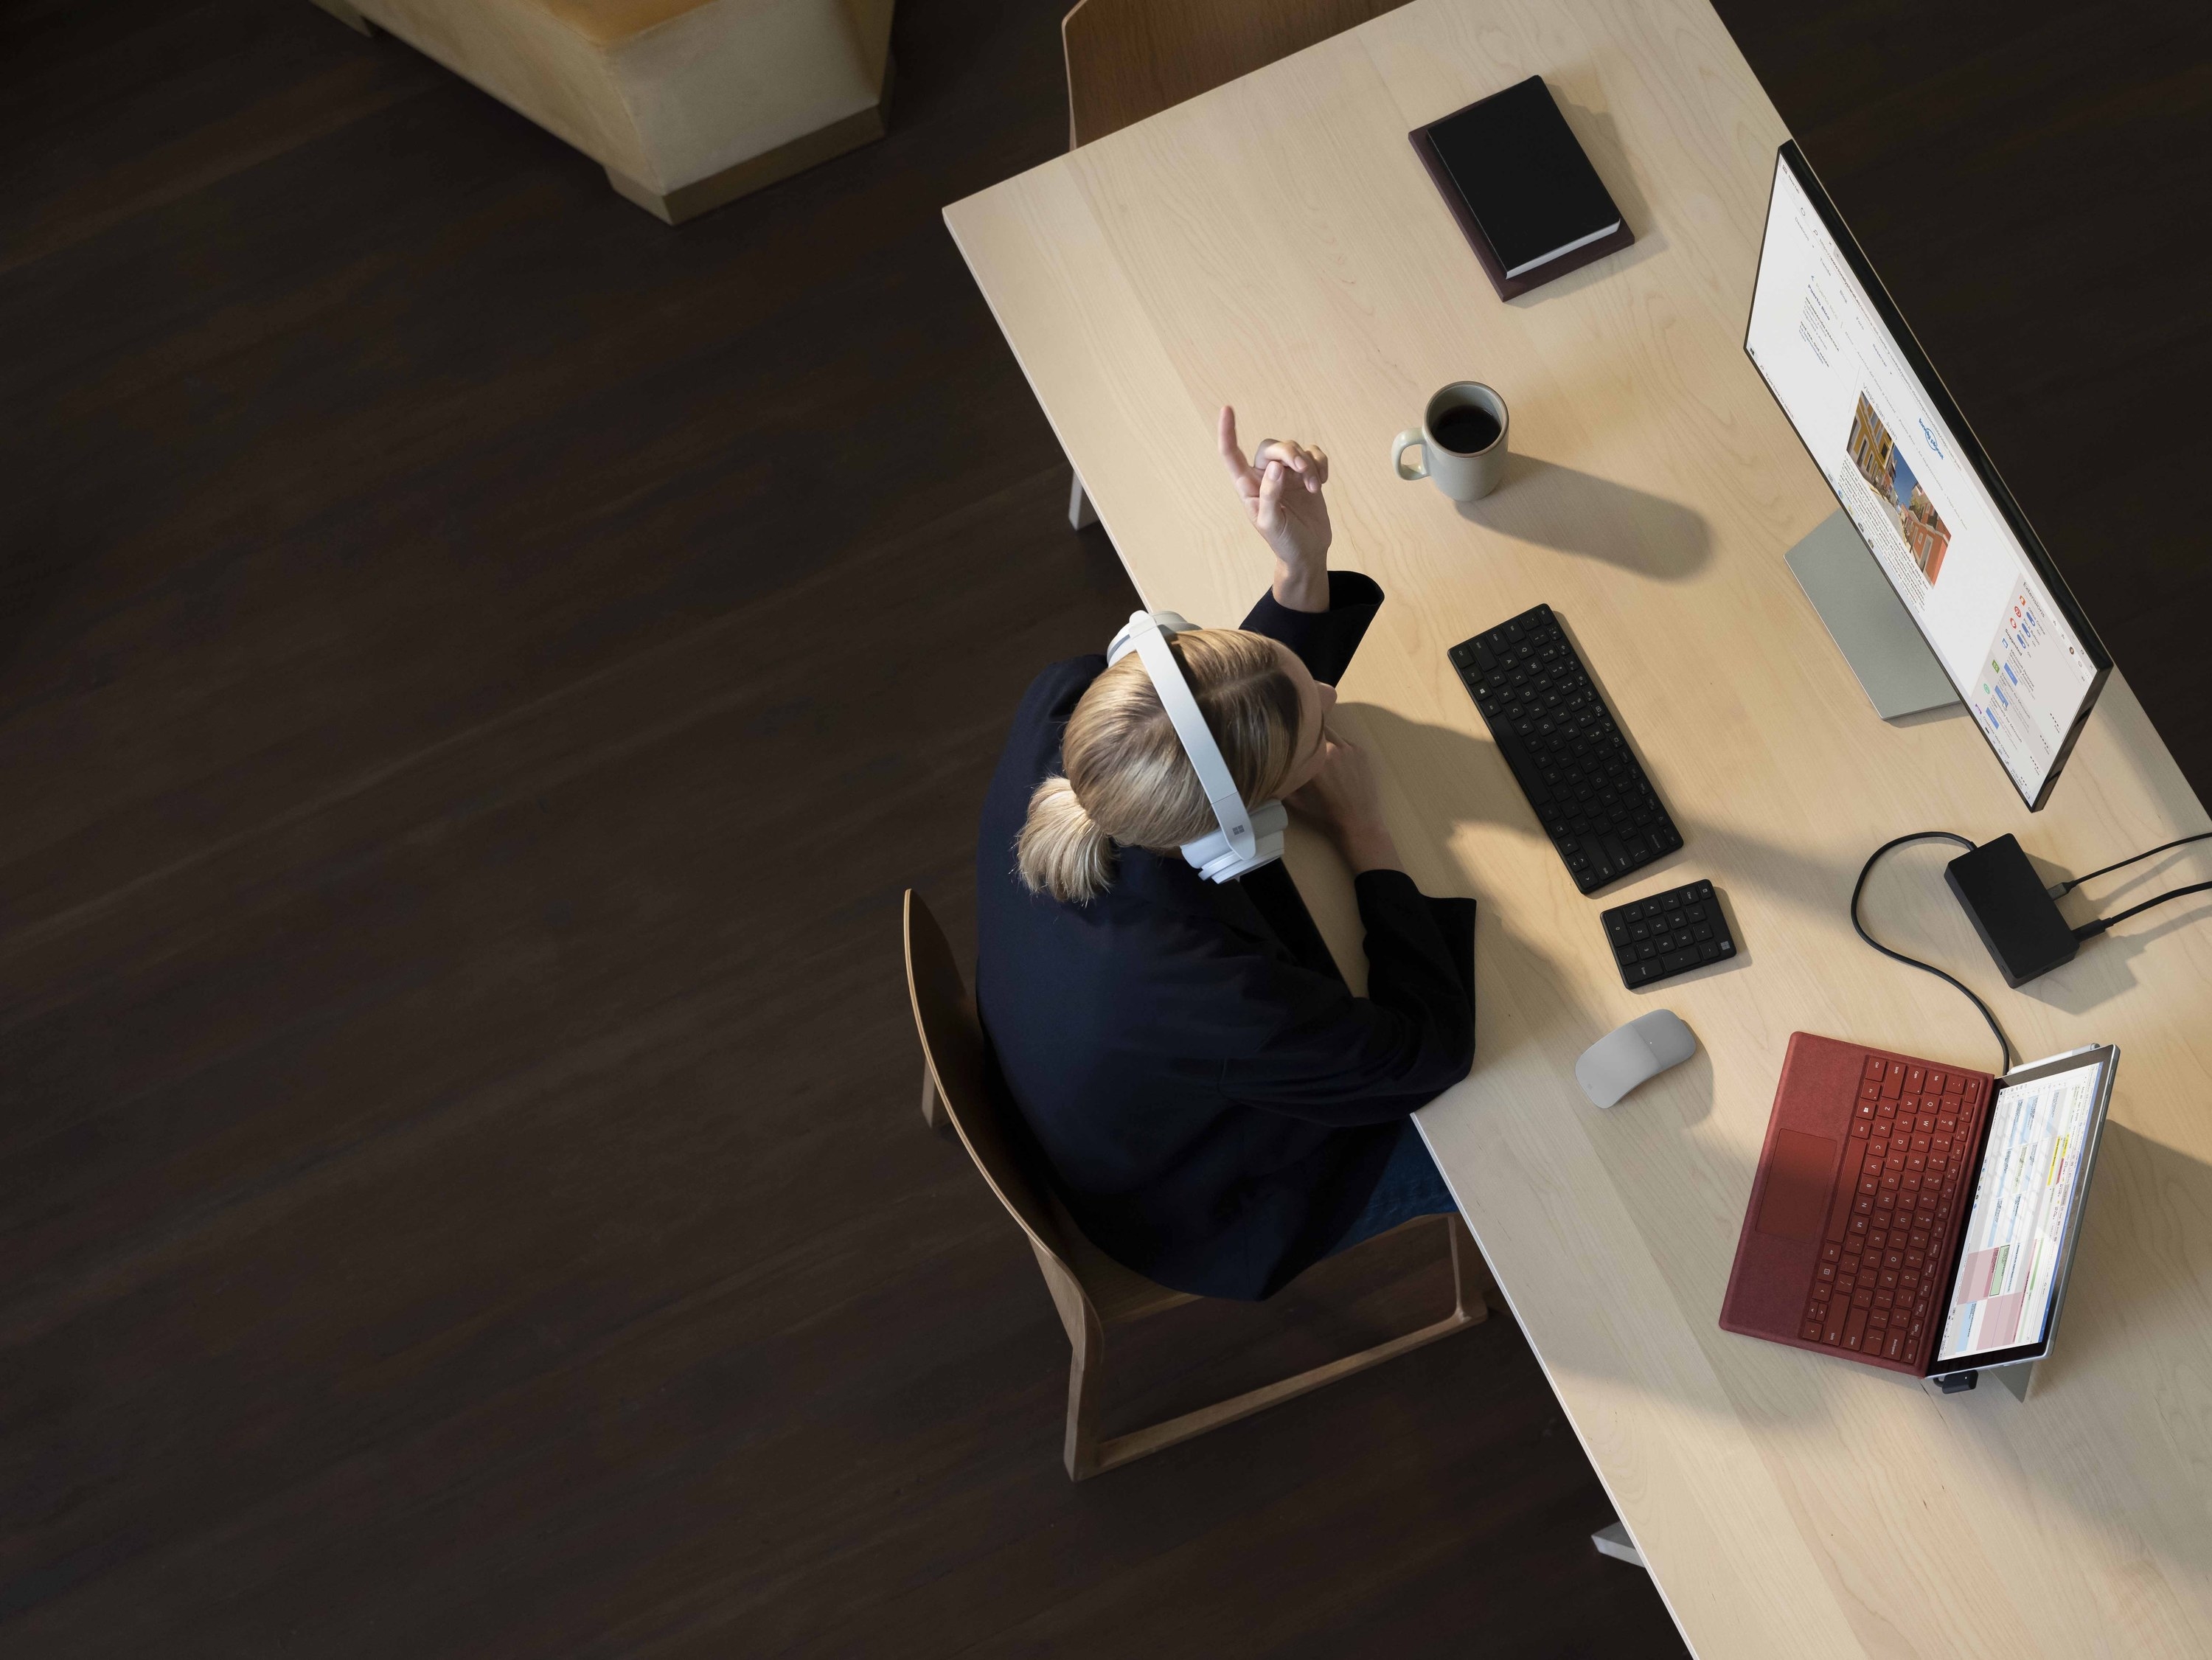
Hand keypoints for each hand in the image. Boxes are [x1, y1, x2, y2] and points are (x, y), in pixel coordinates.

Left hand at [1219, 406, 1330, 605]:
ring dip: (1308, 464)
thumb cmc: (1284, 542)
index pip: (1231, 454)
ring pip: (1295, 449)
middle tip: (1302, 470)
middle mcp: (1264, 475)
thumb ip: (1270, 495)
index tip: (1227, 409)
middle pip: (1272, 446)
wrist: (1308, 552)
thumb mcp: (1271, 524)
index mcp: (1247, 486)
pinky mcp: (1306, 475)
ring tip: (1314, 486)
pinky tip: (1321, 482)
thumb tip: (1275, 467)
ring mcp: (1286, 474)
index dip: (1228, 432)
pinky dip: (1319, 463)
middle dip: (1289, 453)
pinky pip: (1313, 454)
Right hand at [1286, 728, 1402, 873]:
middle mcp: (1331, 750)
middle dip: (1307, 735)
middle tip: (1301, 743)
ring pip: (1330, 732)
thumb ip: (1282, 784)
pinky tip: (1335, 758)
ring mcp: (1348, 748)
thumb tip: (1269, 772)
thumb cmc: (1326, 814)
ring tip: (1317, 749)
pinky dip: (1337, 745)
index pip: (1298, 738)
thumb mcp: (1297, 802)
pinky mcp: (1360, 751)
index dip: (1291, 738)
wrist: (1359, 821)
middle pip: (1314, 730)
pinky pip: (1344, 740)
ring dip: (1322, 738)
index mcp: (1313, 762)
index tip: (1285, 740)